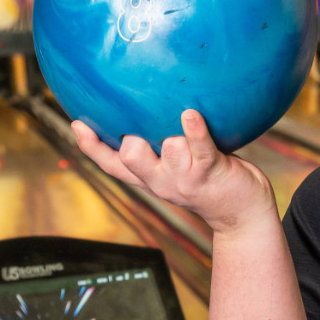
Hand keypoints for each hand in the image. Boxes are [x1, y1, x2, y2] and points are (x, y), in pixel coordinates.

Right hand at [71, 110, 277, 234]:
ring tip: (181, 115)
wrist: (242, 213)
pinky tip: (191, 114)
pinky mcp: (210, 172)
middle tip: (136, 130)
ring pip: (167, 150)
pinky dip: (194, 130)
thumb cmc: (210, 179)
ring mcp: (185, 178)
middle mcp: (162, 180)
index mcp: (150, 178)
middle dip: (129, 143)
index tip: (76, 123)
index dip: (91, 147)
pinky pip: (200, 148)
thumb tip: (149, 107)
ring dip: (173, 134)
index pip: (112, 165)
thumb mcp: (178, 167)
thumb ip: (161, 146)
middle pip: (131, 161)